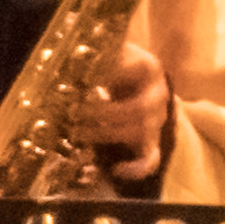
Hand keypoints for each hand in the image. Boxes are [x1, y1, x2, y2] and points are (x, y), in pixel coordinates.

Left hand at [76, 38, 171, 188]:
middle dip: (101, 113)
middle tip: (72, 113)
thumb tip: (66, 64)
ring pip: (140, 133)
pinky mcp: (151, 142)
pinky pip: (150, 160)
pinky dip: (135, 169)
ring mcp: (156, 121)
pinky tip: (115, 170)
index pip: (137, 72)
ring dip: (105, 135)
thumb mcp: (105, 53)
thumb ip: (91, 57)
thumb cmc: (111, 65)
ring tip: (77, 133)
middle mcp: (158, 95)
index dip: (111, 78)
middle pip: (138, 109)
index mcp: (148, 68)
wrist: (130, 81)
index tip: (83, 80)